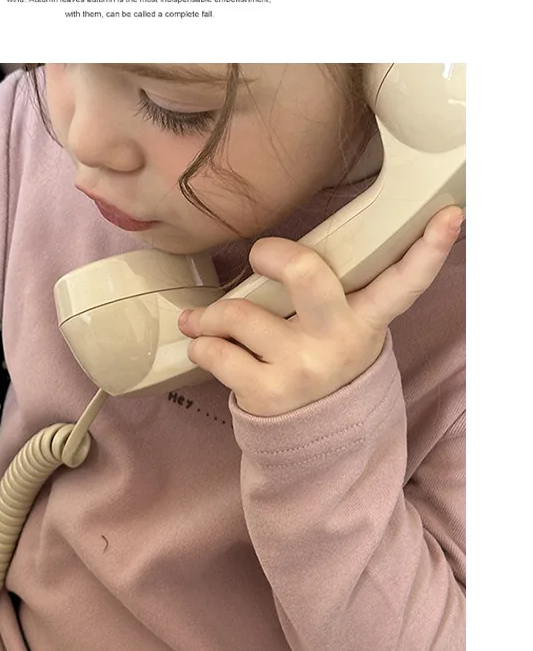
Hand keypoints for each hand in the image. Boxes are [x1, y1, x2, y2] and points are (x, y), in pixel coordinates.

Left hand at [178, 206, 463, 416]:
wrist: (315, 435)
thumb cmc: (322, 358)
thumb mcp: (342, 327)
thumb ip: (324, 290)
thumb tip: (274, 249)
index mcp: (365, 317)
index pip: (404, 281)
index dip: (428, 249)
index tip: (450, 215)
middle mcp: (338, 340)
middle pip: (305, 272)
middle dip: (271, 253)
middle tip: (259, 255)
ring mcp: (303, 367)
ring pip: (238, 313)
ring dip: (211, 314)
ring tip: (205, 319)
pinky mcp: (267, 392)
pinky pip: (216, 351)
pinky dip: (201, 343)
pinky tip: (204, 344)